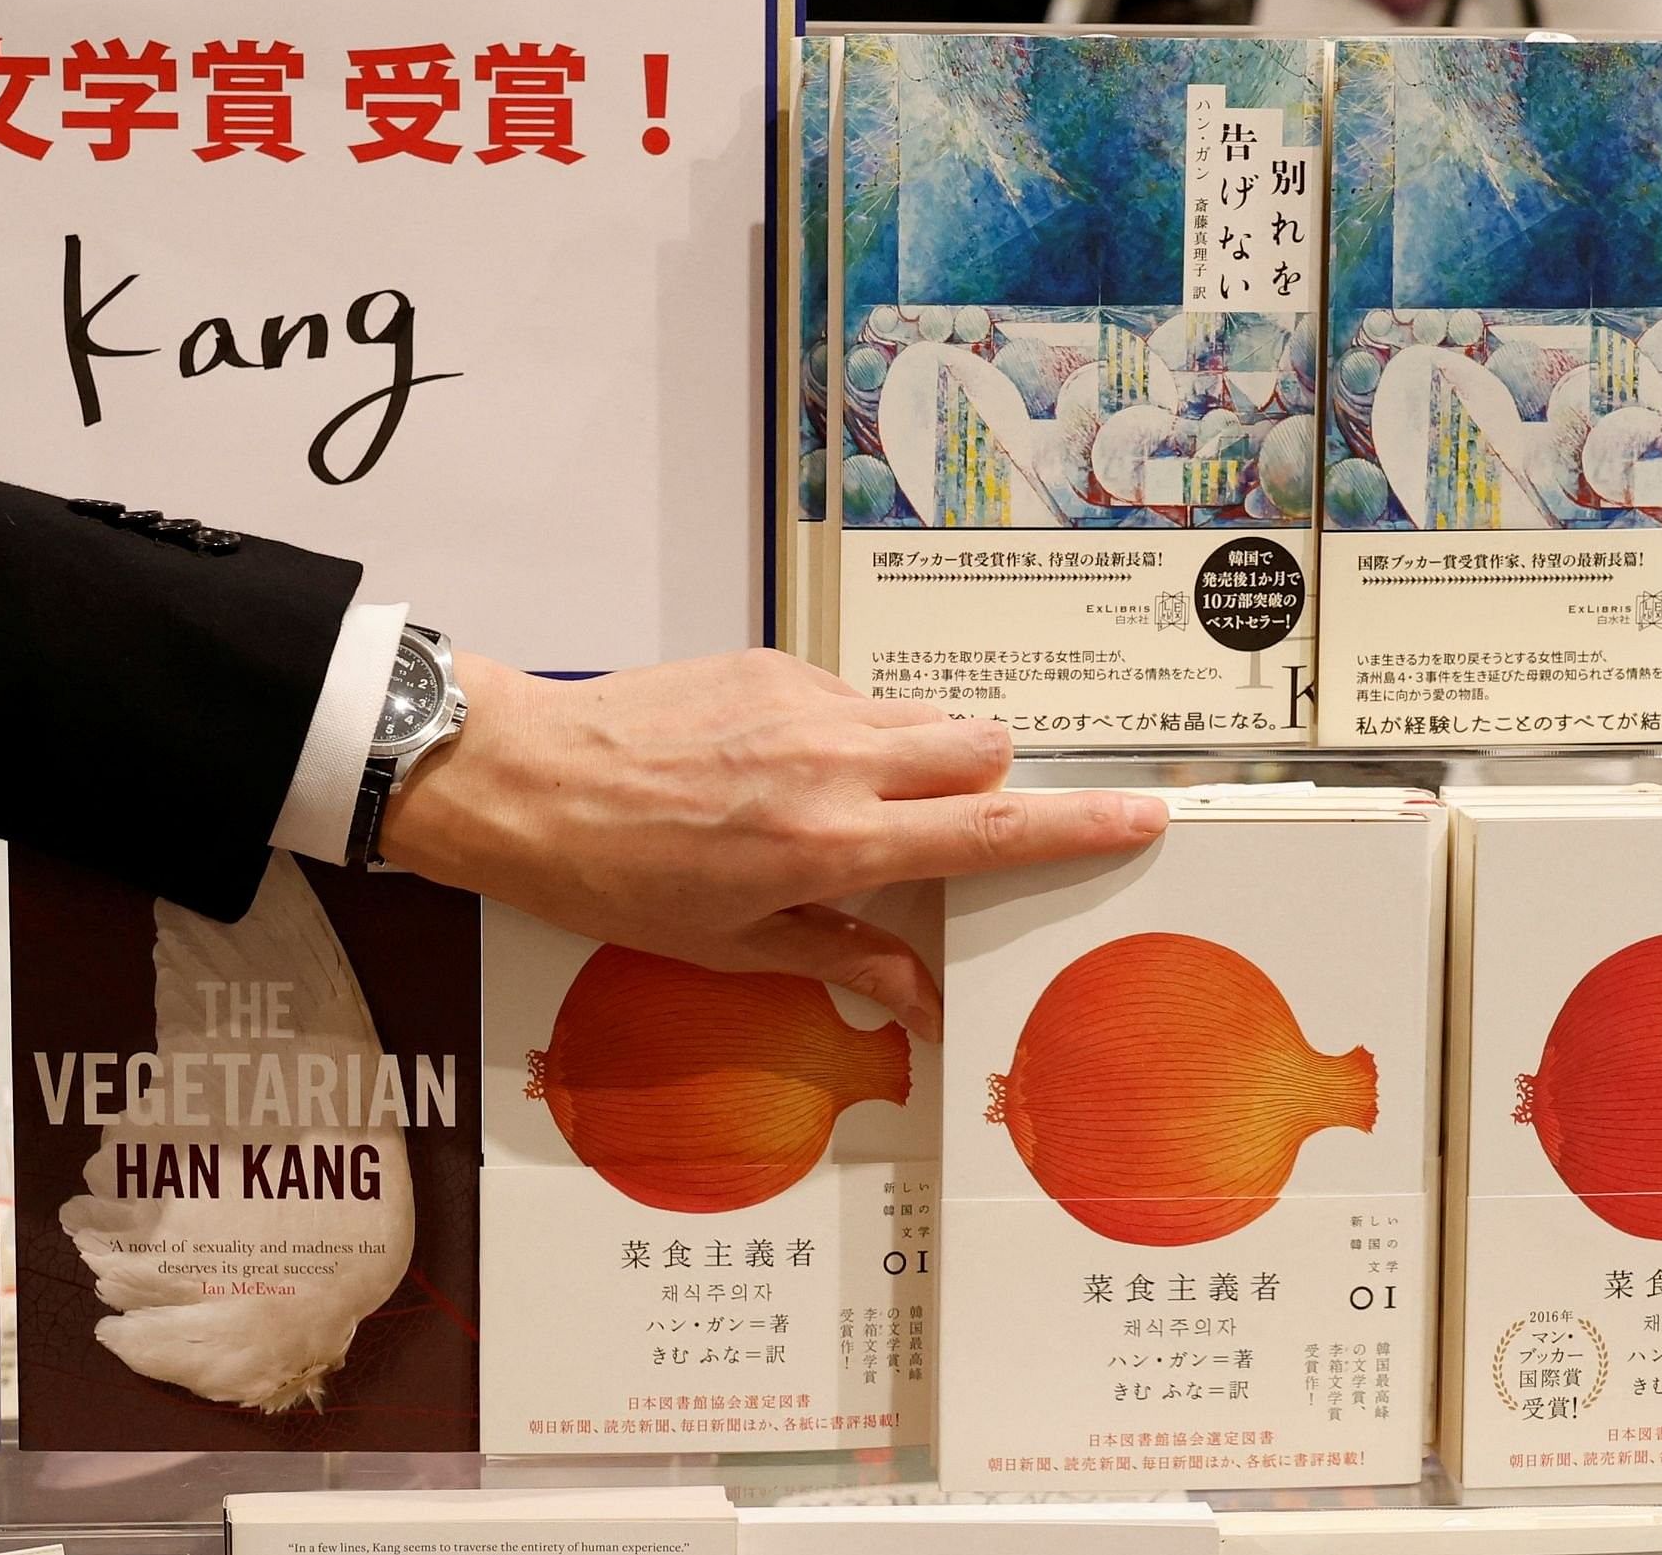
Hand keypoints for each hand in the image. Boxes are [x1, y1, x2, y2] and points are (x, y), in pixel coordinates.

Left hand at [375, 648, 1166, 1041]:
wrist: (519, 779)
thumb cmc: (609, 876)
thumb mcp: (730, 946)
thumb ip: (844, 956)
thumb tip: (921, 998)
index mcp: (834, 842)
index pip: (991, 830)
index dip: (1078, 827)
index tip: (1142, 818)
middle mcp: (835, 760)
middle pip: (983, 747)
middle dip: (992, 786)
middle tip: (949, 833)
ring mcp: (803, 700)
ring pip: (921, 716)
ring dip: (919, 760)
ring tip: (848, 808)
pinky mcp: (768, 662)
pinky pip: (851, 695)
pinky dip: (849, 733)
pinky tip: (780, 772)